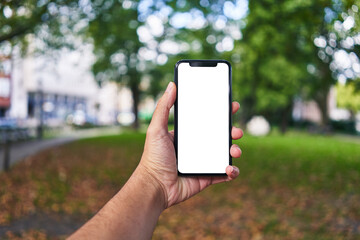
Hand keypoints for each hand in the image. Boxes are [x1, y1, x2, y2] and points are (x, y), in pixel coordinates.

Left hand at [139, 82, 242, 208]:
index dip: (220, 113)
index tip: (231, 106)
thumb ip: (163, 108)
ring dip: (234, 150)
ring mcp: (203, 162)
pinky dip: (232, 171)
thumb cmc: (153, 158)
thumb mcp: (156, 129)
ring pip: (225, 153)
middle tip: (236, 130)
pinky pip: (225, 173)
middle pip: (220, 136)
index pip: (206, 121)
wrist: (155, 186)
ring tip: (234, 150)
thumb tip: (171, 85)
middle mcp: (197, 147)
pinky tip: (229, 168)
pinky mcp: (207, 177)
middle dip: (232, 131)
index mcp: (187, 135)